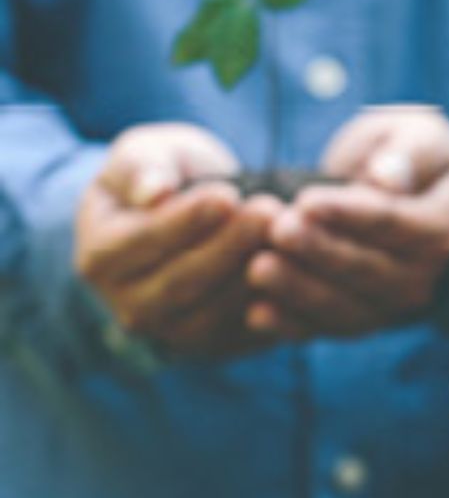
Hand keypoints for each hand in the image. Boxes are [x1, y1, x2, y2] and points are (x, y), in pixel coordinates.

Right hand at [75, 124, 277, 357]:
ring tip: (287, 234)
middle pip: (182, 282)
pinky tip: (299, 268)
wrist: (196, 217)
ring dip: (255, 276)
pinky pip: (245, 333)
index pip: (143, 242)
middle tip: (269, 211)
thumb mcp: (148, 152)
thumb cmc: (168, 177)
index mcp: (100, 257)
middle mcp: (129, 306)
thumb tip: (153, 193)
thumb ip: (143, 166)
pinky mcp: (217, 345)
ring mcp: (172, 332)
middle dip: (229, 246)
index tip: (228, 195)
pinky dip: (274, 305)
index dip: (187, 220)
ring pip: (215, 313)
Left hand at [247, 106, 448, 338]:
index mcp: (441, 230)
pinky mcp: (359, 320)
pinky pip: (325, 328)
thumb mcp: (419, 136)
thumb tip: (385, 177)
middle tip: (276, 230)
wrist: (408, 200)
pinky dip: (291, 325)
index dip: (348, 214)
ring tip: (257, 268)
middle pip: (366, 268)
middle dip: (318, 251)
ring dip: (299, 291)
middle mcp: (423, 278)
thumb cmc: (406, 157)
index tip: (306, 200)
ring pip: (345, 306)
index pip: (392, 222)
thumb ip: (409, 153)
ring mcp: (391, 306)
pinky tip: (256, 313)